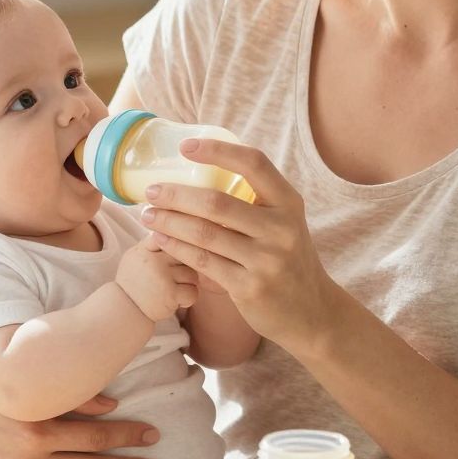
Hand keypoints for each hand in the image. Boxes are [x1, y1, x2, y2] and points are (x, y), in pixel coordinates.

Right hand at [116, 237, 198, 322]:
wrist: (124, 310)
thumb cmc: (133, 282)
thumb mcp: (135, 256)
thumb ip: (151, 243)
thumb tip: (172, 226)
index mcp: (144, 248)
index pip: (169, 235)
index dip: (178, 242)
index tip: (176, 253)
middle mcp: (153, 260)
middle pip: (186, 255)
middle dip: (186, 266)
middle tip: (176, 276)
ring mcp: (162, 277)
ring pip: (192, 274)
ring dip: (188, 284)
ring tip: (175, 289)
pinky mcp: (170, 294)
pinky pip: (192, 291)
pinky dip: (188, 298)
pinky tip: (177, 300)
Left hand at [138, 138, 339, 349]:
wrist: (310, 311)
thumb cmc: (287, 259)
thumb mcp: (284, 223)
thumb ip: (255, 201)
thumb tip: (205, 170)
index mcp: (289, 203)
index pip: (253, 164)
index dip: (217, 151)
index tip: (185, 147)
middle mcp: (280, 229)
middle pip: (217, 203)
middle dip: (176, 195)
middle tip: (151, 191)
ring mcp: (266, 260)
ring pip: (205, 234)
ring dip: (170, 222)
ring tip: (147, 214)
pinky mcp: (249, 287)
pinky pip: (204, 262)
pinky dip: (177, 248)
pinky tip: (161, 239)